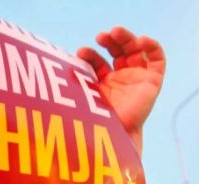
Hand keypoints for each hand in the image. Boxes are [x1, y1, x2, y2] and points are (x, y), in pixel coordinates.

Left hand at [77, 27, 165, 152]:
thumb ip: (70, 84)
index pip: (98, 62)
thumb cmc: (93, 122)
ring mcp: (136, 79)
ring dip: (126, 38)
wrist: (112, 137)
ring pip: (135, 50)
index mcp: (104, 84)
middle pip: (118, 50)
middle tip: (100, 36)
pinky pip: (158, 59)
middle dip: (110, 41)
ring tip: (114, 32)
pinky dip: (152, 46)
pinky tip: (141, 40)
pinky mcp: (152, 82)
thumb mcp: (80, 98)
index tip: (80, 52)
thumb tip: (40, 74)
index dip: (91, 55)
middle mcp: (121, 80)